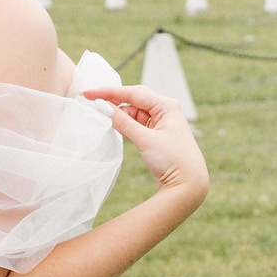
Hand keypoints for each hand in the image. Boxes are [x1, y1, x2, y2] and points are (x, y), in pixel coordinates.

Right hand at [83, 85, 208, 200]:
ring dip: (118, 113)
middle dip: (113, 99)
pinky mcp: (157, 133)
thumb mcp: (146, 140)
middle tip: (90, 100)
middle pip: (134, 98)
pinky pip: (137, 122)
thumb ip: (123, 122)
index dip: (109, 92)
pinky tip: (113, 124)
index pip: (133, 92)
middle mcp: (165, 110)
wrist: (188, 184)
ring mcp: (162, 122)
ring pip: (134, 111)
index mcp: (167, 105)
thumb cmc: (173, 160)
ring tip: (100, 115)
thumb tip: (102, 107)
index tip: (89, 93)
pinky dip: (125, 123)